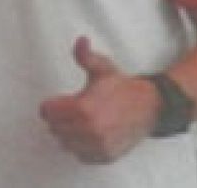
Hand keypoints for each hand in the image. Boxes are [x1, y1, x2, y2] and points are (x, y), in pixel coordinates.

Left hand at [38, 36, 159, 163]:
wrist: (149, 107)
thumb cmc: (123, 88)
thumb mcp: (102, 69)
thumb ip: (86, 56)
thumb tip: (80, 41)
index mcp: (83, 108)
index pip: (47, 112)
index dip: (51, 105)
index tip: (60, 101)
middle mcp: (89, 130)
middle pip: (53, 128)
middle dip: (59, 118)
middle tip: (72, 110)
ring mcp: (97, 145)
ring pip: (64, 143)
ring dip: (68, 133)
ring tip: (81, 121)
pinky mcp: (105, 156)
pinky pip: (80, 155)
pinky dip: (81, 146)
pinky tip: (89, 134)